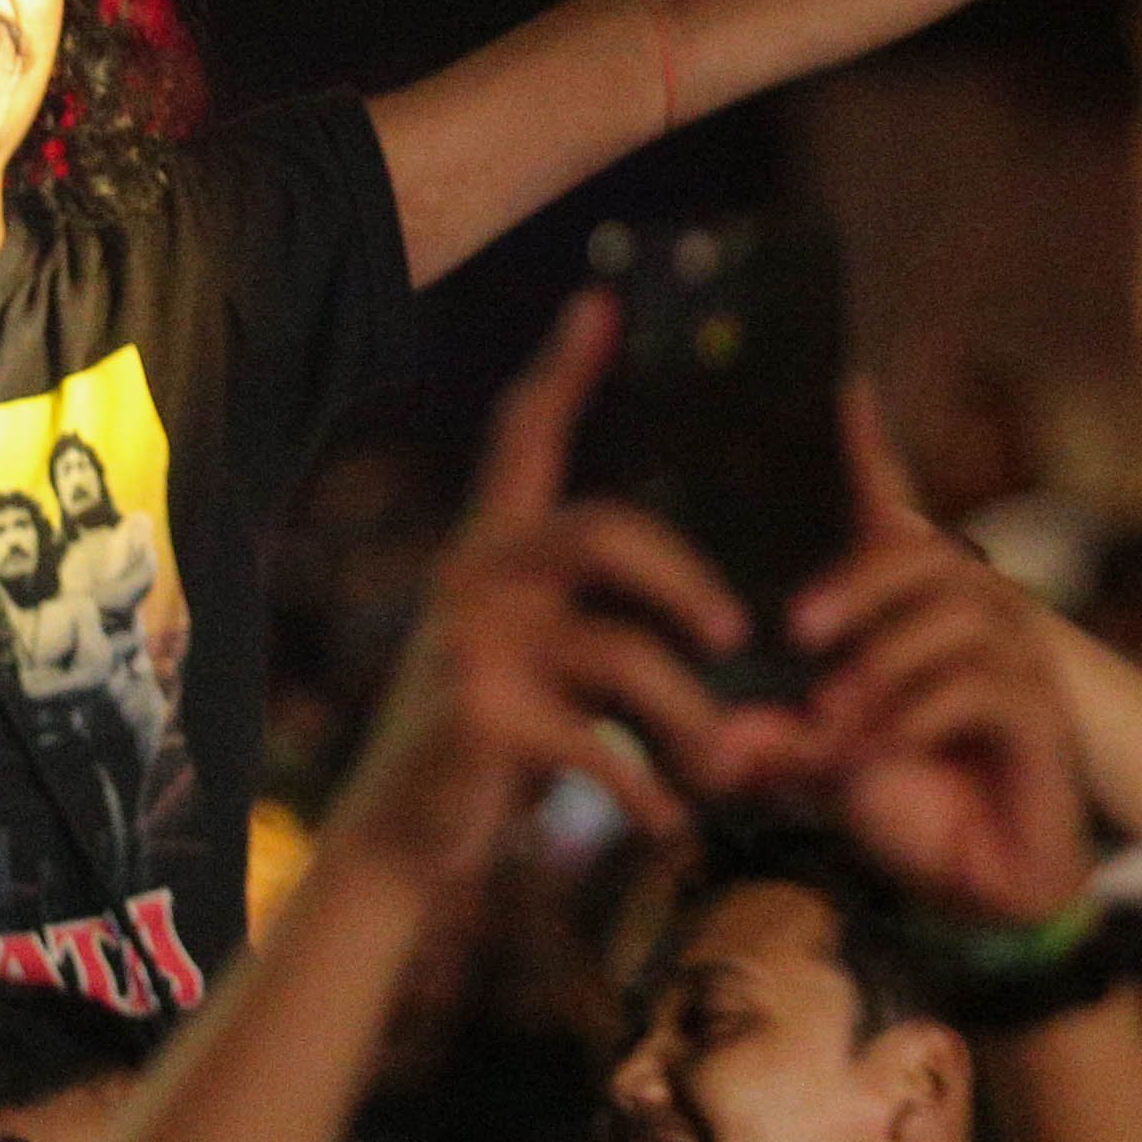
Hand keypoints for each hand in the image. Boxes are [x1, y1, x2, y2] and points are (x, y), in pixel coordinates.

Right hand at [326, 296, 791, 886]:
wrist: (403, 842)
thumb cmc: (497, 751)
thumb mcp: (545, 669)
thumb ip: (605, 630)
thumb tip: (730, 631)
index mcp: (490, 552)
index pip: (523, 437)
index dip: (562, 367)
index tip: (600, 299)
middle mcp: (472, 581)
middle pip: (604, 529)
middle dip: (688, 581)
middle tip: (738, 636)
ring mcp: (469, 648)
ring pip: (623, 652)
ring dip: (694, 720)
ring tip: (723, 771)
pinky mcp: (477, 720)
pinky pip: (600, 743)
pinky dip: (649, 791)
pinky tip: (670, 825)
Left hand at [773, 391, 1090, 927]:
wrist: (979, 896)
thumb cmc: (909, 815)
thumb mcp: (821, 768)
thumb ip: (773, 742)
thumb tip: (716, 739)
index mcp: (918, 622)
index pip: (899, 520)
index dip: (878, 455)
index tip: (849, 389)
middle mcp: (978, 628)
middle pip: (929, 556)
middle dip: (860, 582)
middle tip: (798, 630)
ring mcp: (1021, 670)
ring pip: (958, 618)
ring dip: (885, 664)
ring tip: (833, 717)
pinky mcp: (1043, 724)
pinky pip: (982, 689)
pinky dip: (917, 716)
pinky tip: (877, 751)